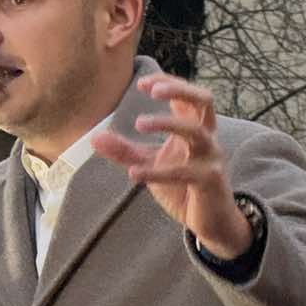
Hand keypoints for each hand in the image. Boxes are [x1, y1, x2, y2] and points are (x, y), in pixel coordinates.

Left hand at [88, 72, 253, 257]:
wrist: (209, 222)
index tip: (141, 83)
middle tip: (153, 91)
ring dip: (168, 123)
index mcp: (194, 128)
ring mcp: (210, 158)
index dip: (168, 84)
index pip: (187, 96)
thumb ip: (124, 151)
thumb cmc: (183, 186)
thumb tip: (94, 137)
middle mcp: (206, 138)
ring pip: (197, 132)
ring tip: (139, 124)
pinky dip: (158, 172)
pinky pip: (185, 172)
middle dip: (180, 90)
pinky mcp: (209, 181)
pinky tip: (133, 173)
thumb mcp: (149, 164)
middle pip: (204, 101)